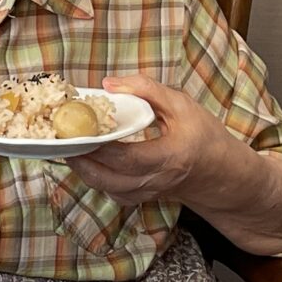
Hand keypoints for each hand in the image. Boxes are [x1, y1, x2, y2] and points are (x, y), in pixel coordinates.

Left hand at [67, 75, 240, 206]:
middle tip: (62, 139)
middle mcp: (157, 180)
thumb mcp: (181, 104)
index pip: (127, 157)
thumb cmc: (203, 136)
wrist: (219, 171)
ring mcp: (148, 193)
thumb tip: (108, 84)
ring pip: (107, 189)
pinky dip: (95, 179)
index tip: (79, 129)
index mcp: (170, 156)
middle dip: (81, 160)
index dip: (99, 146)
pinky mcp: (140, 197)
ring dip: (84, 170)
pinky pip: (112, 193)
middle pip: (109, 179)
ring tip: (69, 147)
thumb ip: (146, 90)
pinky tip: (87, 160)